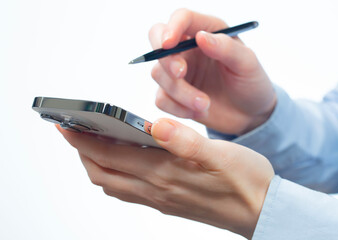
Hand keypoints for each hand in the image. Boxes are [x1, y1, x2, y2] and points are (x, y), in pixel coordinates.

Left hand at [57, 119, 273, 238]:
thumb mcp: (221, 156)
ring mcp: (160, 199)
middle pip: (103, 173)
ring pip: (113, 184)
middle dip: (82, 151)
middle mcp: (157, 190)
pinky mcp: (168, 202)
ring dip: (96, 163)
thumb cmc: (245, 181)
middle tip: (73, 130)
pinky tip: (123, 162)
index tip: (67, 123)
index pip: (111, 156)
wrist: (261, 211)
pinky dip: (115, 174)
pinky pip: (128, 191)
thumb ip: (186, 142)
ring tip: (92, 142)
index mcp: (166, 174)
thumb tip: (157, 126)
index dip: (84, 140)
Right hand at [149, 9, 276, 134]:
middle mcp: (188, 49)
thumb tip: (201, 37)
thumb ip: (226, 48)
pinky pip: (161, 99)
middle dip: (166, 59)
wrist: (250, 115)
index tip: (169, 44)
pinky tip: (199, 111)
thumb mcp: (248, 64)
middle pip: (157, 40)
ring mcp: (179, 72)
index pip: (182, 18)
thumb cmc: (251, 84)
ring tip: (205, 104)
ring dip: (180, 92)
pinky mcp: (174, 95)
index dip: (171, 27)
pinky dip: (177, 108)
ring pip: (159, 74)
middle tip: (181, 74)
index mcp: (208, 31)